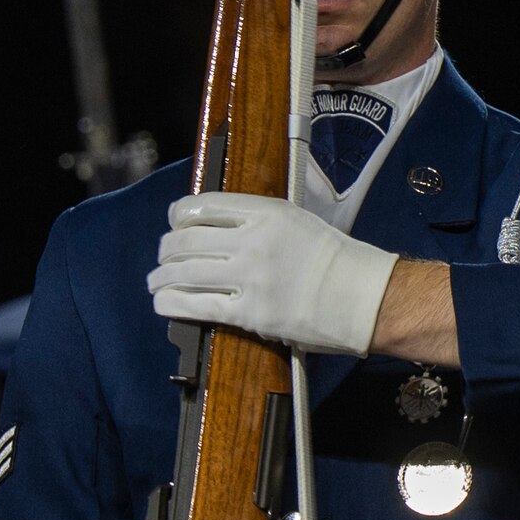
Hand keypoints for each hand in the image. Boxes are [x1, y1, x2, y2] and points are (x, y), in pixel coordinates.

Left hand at [147, 192, 398, 354]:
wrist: (364, 297)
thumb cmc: (338, 261)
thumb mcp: (299, 222)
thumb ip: (260, 221)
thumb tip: (219, 229)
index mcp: (267, 213)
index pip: (203, 206)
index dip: (179, 216)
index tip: (175, 223)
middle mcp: (254, 241)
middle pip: (187, 240)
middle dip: (166, 250)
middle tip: (163, 256)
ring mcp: (250, 278)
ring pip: (185, 273)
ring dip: (161, 277)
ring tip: (155, 281)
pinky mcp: (251, 313)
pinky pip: (197, 306)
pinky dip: (173, 303)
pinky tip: (164, 302)